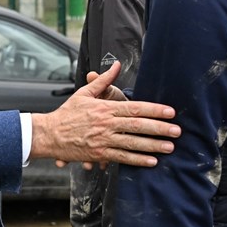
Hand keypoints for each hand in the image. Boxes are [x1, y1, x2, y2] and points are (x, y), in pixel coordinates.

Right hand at [32, 62, 178, 166]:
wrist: (49, 134)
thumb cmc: (67, 113)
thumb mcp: (84, 93)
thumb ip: (103, 80)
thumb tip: (116, 64)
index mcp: (105, 108)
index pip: (134, 108)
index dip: (154, 110)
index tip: (170, 112)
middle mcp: (106, 124)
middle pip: (137, 126)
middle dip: (159, 128)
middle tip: (177, 131)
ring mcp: (103, 140)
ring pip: (132, 143)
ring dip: (153, 146)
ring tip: (169, 147)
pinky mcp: (99, 154)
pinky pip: (122, 158)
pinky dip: (137, 160)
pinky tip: (152, 161)